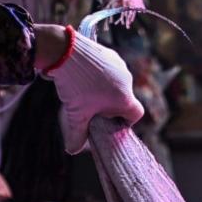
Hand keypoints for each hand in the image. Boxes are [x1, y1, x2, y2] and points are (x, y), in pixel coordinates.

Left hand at [45, 30, 143, 154]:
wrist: (64, 51)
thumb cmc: (75, 85)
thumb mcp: (75, 114)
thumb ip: (76, 135)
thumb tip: (73, 150)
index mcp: (124, 99)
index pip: (136, 115)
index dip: (125, 121)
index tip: (109, 121)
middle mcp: (127, 82)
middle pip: (124, 100)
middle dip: (110, 106)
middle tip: (91, 108)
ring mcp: (120, 66)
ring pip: (117, 84)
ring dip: (105, 90)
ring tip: (85, 90)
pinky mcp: (110, 55)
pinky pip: (110, 70)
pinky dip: (101, 76)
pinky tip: (84, 75)